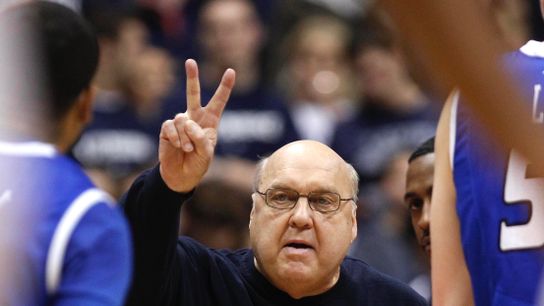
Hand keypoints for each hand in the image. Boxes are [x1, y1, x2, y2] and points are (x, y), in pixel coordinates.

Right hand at [159, 59, 234, 191]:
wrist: (181, 175)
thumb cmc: (198, 163)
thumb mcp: (207, 153)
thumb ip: (201, 138)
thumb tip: (188, 122)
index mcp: (210, 121)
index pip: (218, 102)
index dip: (225, 87)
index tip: (231, 71)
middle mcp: (194, 118)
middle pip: (192, 94)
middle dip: (192, 78)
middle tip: (190, 61)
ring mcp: (180, 122)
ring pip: (182, 119)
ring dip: (185, 137)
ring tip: (187, 149)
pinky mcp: (167, 128)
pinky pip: (170, 126)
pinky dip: (175, 138)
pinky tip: (177, 146)